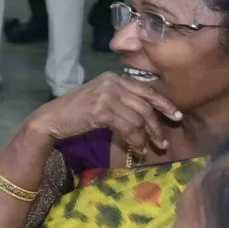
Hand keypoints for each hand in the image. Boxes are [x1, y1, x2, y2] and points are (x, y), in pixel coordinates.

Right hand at [28, 70, 184, 163]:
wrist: (51, 119)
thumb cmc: (75, 113)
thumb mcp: (100, 99)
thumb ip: (120, 100)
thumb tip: (145, 116)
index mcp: (114, 78)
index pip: (146, 90)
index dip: (164, 104)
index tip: (177, 116)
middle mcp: (112, 83)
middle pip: (145, 105)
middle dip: (157, 126)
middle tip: (163, 142)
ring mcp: (107, 95)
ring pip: (138, 118)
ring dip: (146, 137)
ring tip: (148, 149)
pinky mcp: (102, 110)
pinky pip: (128, 127)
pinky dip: (136, 140)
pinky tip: (138, 149)